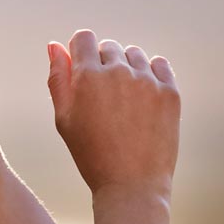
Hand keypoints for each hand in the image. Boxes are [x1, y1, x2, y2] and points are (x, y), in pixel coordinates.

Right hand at [46, 29, 179, 196]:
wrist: (132, 186)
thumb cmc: (92, 155)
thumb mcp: (64, 119)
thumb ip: (58, 78)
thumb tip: (54, 46)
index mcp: (88, 76)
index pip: (84, 38)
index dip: (80, 52)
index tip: (83, 72)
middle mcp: (119, 71)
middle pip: (109, 47)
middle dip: (103, 64)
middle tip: (104, 99)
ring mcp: (147, 81)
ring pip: (134, 54)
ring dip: (127, 68)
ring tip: (124, 102)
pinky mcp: (170, 92)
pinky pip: (160, 65)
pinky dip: (152, 74)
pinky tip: (144, 98)